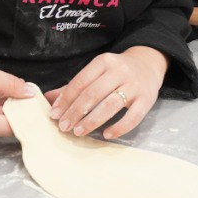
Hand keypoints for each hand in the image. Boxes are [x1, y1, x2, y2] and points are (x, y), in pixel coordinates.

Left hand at [46, 46, 167, 139]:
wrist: (149, 64)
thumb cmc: (117, 71)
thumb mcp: (97, 71)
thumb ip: (74, 86)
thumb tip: (48, 98)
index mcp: (104, 62)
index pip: (80, 81)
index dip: (66, 99)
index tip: (54, 114)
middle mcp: (119, 71)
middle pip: (93, 93)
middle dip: (75, 112)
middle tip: (64, 127)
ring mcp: (134, 85)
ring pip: (110, 104)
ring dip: (92, 120)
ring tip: (78, 131)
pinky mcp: (147, 99)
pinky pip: (133, 116)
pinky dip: (119, 127)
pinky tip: (106, 134)